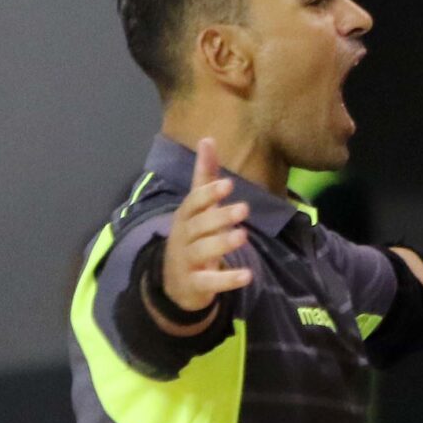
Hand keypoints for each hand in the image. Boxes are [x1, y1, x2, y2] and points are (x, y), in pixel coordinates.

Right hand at [160, 138, 253, 314]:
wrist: (175, 282)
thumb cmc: (192, 238)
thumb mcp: (198, 209)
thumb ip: (204, 176)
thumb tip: (208, 138)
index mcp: (185, 217)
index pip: (194, 203)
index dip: (209, 194)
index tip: (229, 184)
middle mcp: (183, 237)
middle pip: (198, 226)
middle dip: (219, 216)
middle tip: (244, 209)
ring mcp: (187, 261)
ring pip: (202, 251)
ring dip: (222, 243)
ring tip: (243, 235)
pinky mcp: (195, 284)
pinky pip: (209, 281)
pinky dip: (227, 280)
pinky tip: (247, 275)